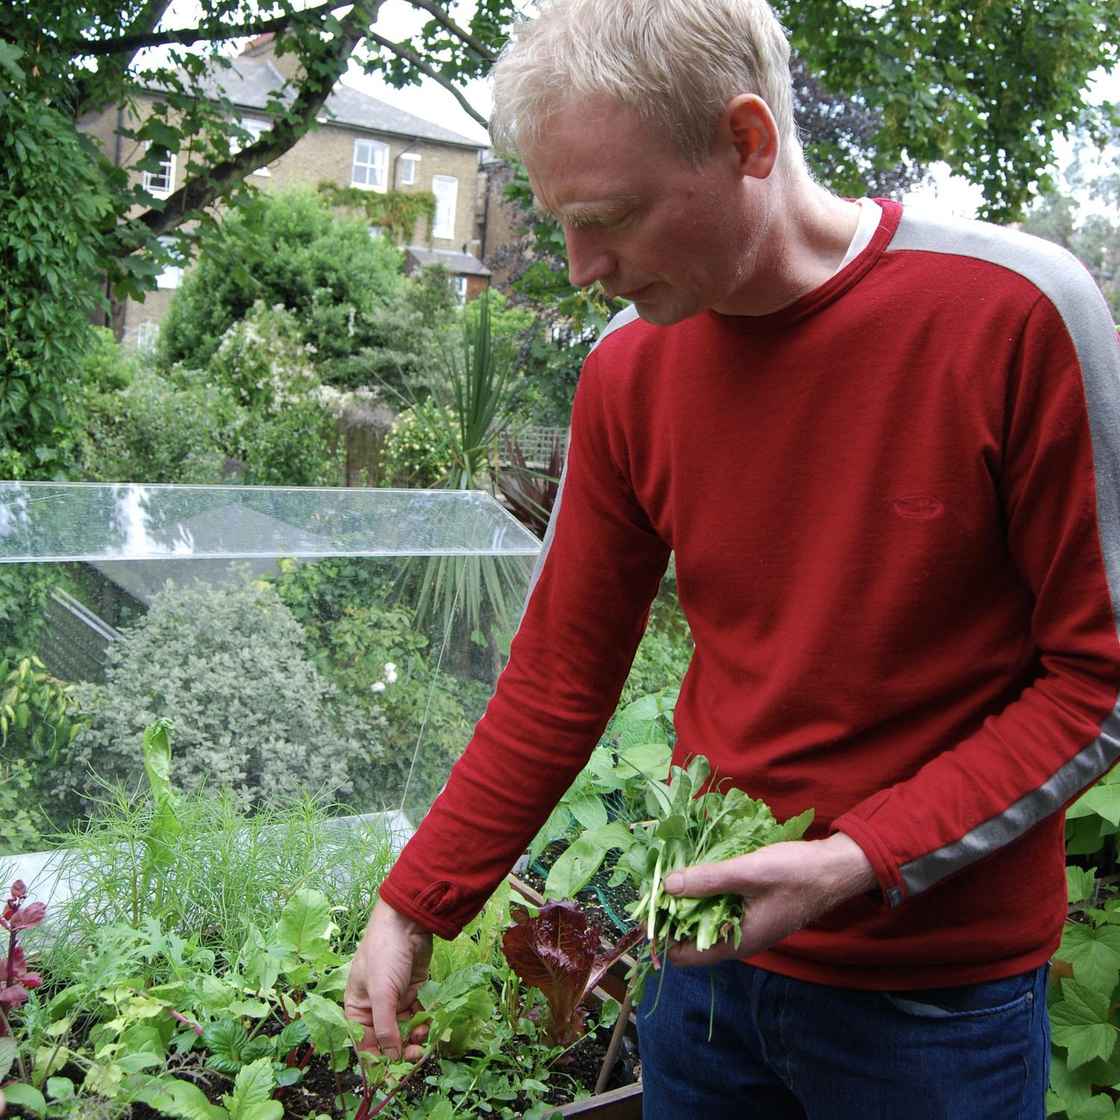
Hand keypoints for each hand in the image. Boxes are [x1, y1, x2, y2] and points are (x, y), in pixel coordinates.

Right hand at [344, 899, 433, 1058]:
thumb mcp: (381, 992)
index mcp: (357, 1007)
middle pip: (386, 1039)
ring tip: (424, 1037)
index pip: (364, 1043)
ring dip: (414, 1038)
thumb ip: (385, 1026)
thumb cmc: (385, 954)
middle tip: (415, 1057)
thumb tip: (391, 1057)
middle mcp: (375, 1006)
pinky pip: (418, 1016)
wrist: (408, 921)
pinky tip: (429, 1024)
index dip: (377, 1060)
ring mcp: (395, 999)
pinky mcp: (413, 991)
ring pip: (404, 1030)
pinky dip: (423, 1023)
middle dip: (400, 1050)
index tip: (392, 1075)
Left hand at [664, 832, 875, 965]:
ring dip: (689, 900)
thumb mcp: (748, 872)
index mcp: (737, 942)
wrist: (836, 870)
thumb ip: (708, 880)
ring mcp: (746, 926)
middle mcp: (739, 940)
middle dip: (672, 913)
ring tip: (674, 872)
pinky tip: (701, 870)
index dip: (663, 934)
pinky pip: (720, 908)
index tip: (650, 906)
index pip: (684, 957)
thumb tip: (667, 885)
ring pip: (704, 920)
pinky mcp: (752, 911)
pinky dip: (707, 893)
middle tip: (657, 882)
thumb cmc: (795, 873)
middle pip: (691, 938)